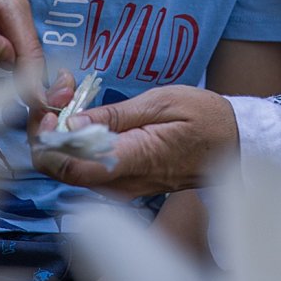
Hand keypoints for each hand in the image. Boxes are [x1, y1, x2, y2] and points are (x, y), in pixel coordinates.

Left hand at [29, 84, 236, 198]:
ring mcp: (124, 187)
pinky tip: (84, 116)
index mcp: (132, 158)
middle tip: (60, 93)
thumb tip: (72, 123)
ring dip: (60, 135)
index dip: (48, 141)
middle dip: (48, 132)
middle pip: (62, 170)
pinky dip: (76, 143)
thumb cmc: (203, 117)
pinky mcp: (125, 183)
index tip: (49, 109)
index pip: (71, 166)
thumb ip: (115, 116)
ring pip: (72, 170)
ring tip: (70, 96)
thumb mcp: (161, 102)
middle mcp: (123, 181)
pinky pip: (88, 168)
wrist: (232, 143)